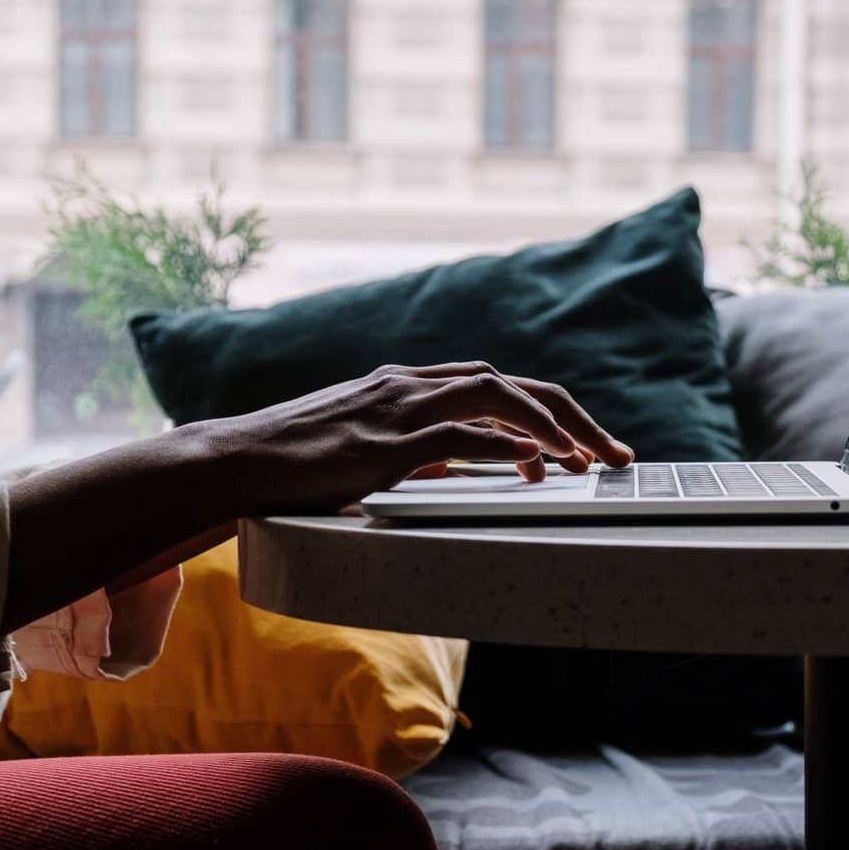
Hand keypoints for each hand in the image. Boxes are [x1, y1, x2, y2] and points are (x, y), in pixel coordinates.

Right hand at [202, 361, 633, 514]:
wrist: (232, 460)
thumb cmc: (292, 461)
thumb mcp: (365, 447)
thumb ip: (412, 448)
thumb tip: (454, 466)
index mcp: (408, 384)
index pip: (498, 383)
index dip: (551, 409)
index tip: (587, 444)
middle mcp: (410, 385)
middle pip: (513, 382)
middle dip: (573, 415)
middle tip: (616, 454)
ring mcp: (396, 410)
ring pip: (495, 395)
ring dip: (551, 425)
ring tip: (588, 460)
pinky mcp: (381, 445)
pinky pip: (456, 436)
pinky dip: (502, 444)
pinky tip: (534, 461)